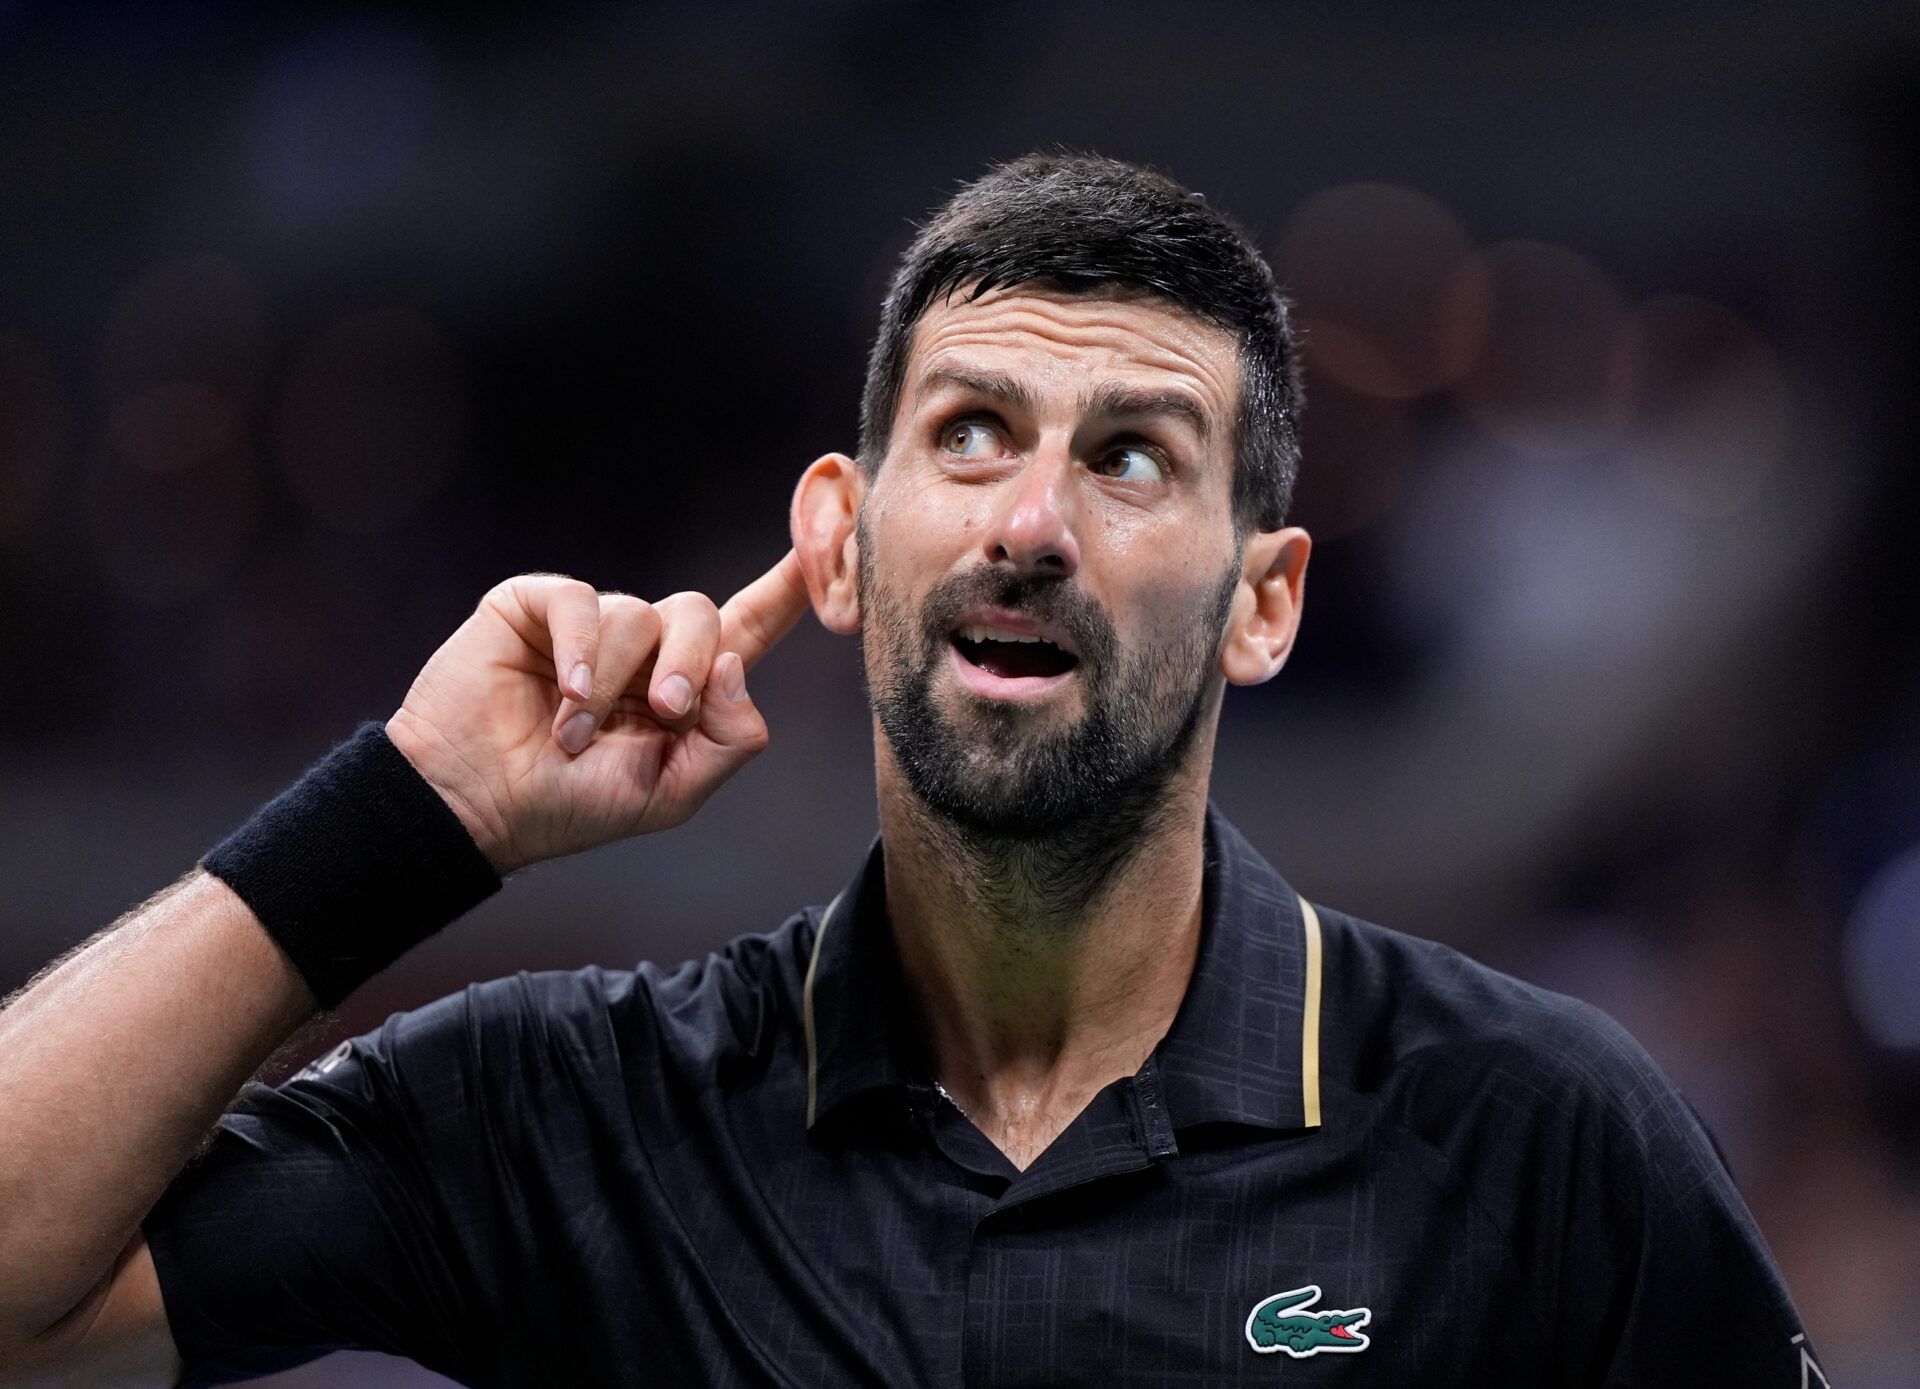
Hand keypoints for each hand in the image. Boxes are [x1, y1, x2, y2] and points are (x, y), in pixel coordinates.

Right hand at [384, 551, 810, 874]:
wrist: (480, 806)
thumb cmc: (573, 806)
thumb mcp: (672, 792)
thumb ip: (727, 739)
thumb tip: (737, 663)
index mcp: (687, 687)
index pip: (751, 626)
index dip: (790, 586)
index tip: (828, 543)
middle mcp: (646, 646)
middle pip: (702, 614)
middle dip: (689, 666)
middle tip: (661, 713)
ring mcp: (592, 623)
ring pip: (641, 614)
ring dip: (614, 684)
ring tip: (575, 734)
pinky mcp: (537, 606)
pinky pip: (583, 602)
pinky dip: (582, 652)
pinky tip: (564, 694)